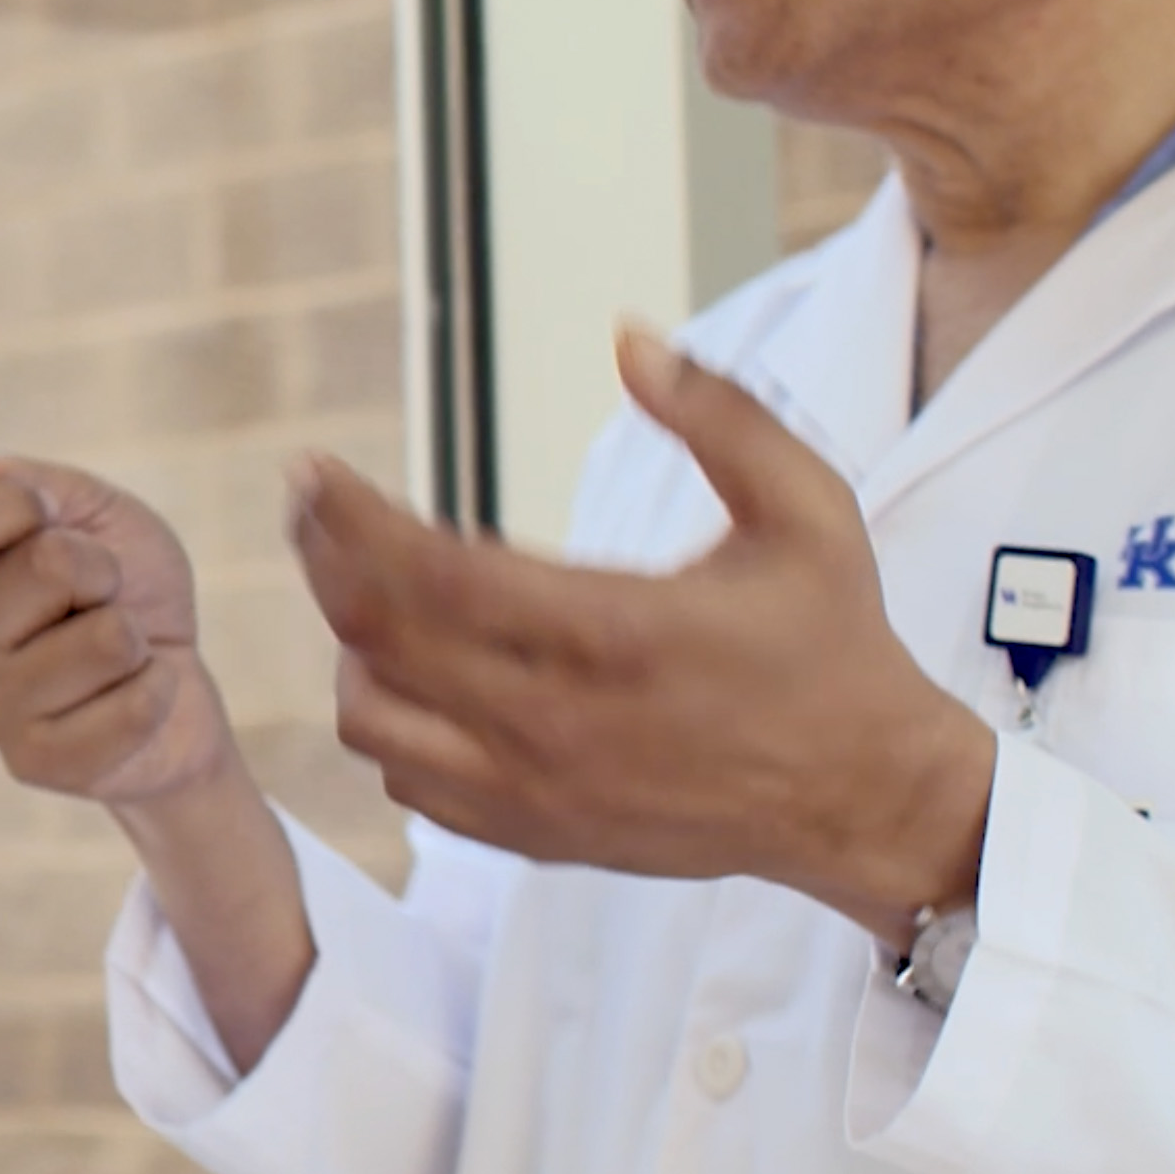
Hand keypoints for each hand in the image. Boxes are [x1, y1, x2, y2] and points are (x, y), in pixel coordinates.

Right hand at [0, 457, 233, 805]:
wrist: (174, 678)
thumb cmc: (124, 585)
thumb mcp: (94, 511)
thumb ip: (37, 482)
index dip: (14, 506)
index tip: (50, 512)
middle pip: (50, 564)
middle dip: (105, 570)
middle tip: (97, 599)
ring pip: (107, 639)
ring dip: (135, 636)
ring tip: (114, 654)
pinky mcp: (32, 762)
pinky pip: (133, 709)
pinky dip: (159, 689)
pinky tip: (134, 696)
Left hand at [290, 329, 991, 941]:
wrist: (862, 798)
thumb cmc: (833, 644)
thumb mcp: (807, 508)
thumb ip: (721, 414)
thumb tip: (630, 338)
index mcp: (617, 633)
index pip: (434, 577)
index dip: (353, 518)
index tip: (312, 469)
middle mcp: (560, 723)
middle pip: (377, 642)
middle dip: (324, 559)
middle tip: (312, 503)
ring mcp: (540, 791)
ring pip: (376, 723)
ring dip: (354, 650)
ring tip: (375, 590)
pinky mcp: (536, 836)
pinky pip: (412, 787)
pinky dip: (393, 725)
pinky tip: (416, 672)